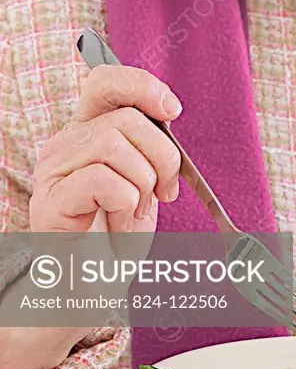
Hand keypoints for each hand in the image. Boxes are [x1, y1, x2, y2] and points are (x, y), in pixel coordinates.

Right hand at [30, 65, 182, 233]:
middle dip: (163, 156)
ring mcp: (53, 172)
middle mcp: (65, 144)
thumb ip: (150, 140)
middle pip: (126, 118)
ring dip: (142, 184)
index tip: (172, 111)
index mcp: (88, 130)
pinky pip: (100, 179)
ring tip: (135, 212)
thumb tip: (168, 108)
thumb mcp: (146, 175)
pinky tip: (121, 223)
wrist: (97, 286)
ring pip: (113, 145)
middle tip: (164, 192)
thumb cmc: (121, 231)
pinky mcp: (49, 204)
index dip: (141, 85)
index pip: (105, 81)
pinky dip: (125, 203)